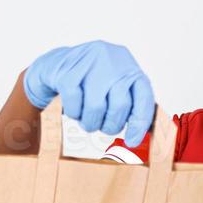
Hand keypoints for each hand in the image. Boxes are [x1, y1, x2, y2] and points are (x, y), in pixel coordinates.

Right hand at [23, 41, 155, 146]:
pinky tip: (74, 107)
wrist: (57, 62)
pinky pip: (74, 106)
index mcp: (129, 67)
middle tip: (102, 127)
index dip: (139, 123)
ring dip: (90, 122)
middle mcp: (113, 61)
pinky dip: (73, 113)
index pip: (144, 97)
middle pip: (120, 106)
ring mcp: (90, 64)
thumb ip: (127, 106)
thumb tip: (135, 138)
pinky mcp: (67, 71)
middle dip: (110, 125)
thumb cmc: (90, 79)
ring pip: (96, 107)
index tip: (132, 141)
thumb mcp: (114, 86)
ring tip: (86, 118)